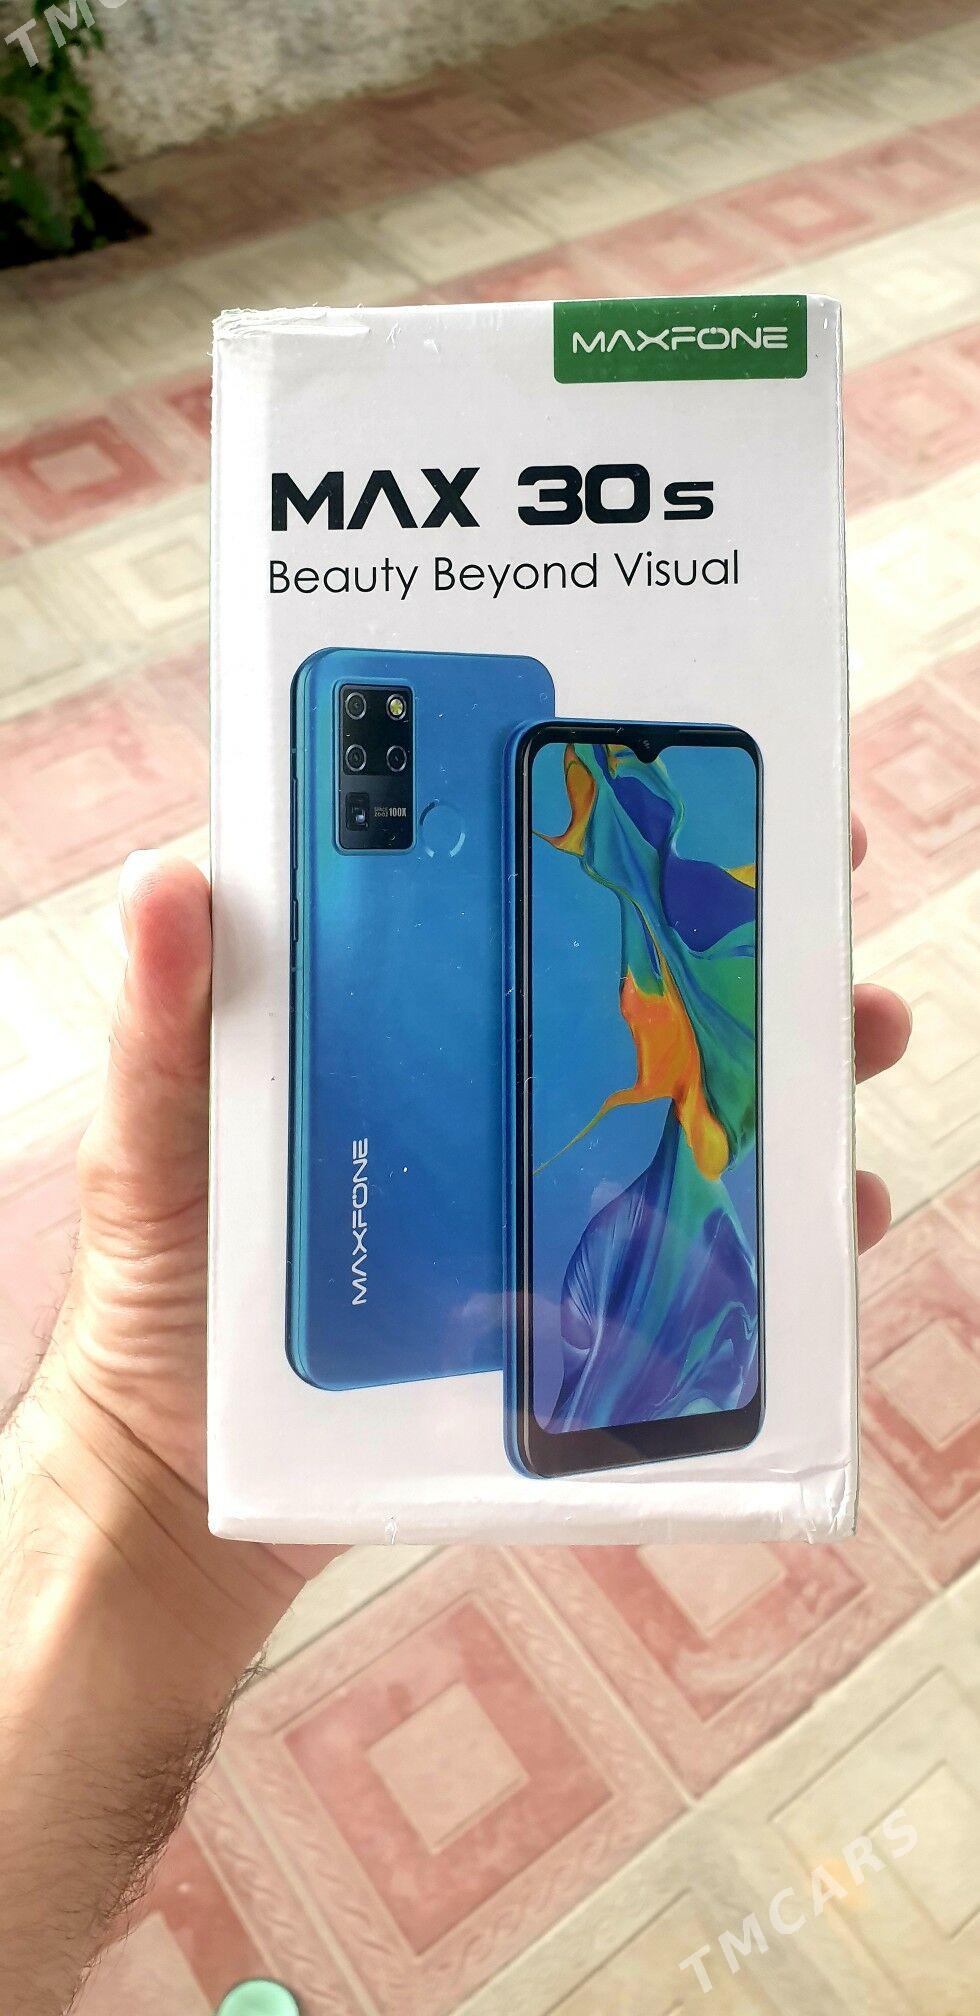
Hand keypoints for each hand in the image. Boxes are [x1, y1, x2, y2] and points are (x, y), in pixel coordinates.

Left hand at [53, 823, 908, 1544]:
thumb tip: (166, 882)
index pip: (482, 889)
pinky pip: (669, 1229)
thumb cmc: (159, 1291)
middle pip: (608, 983)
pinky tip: (816, 1212)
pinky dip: (755, 1215)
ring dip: (769, 1058)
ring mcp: (511, 1176)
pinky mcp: (546, 1276)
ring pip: (664, 1093)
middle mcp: (457, 1077)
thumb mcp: (149, 1145)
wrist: (193, 1468)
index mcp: (367, 1018)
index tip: (681, 778)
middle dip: (725, 936)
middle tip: (812, 904)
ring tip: (850, 1037)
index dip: (580, 825)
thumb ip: (161, 1026)